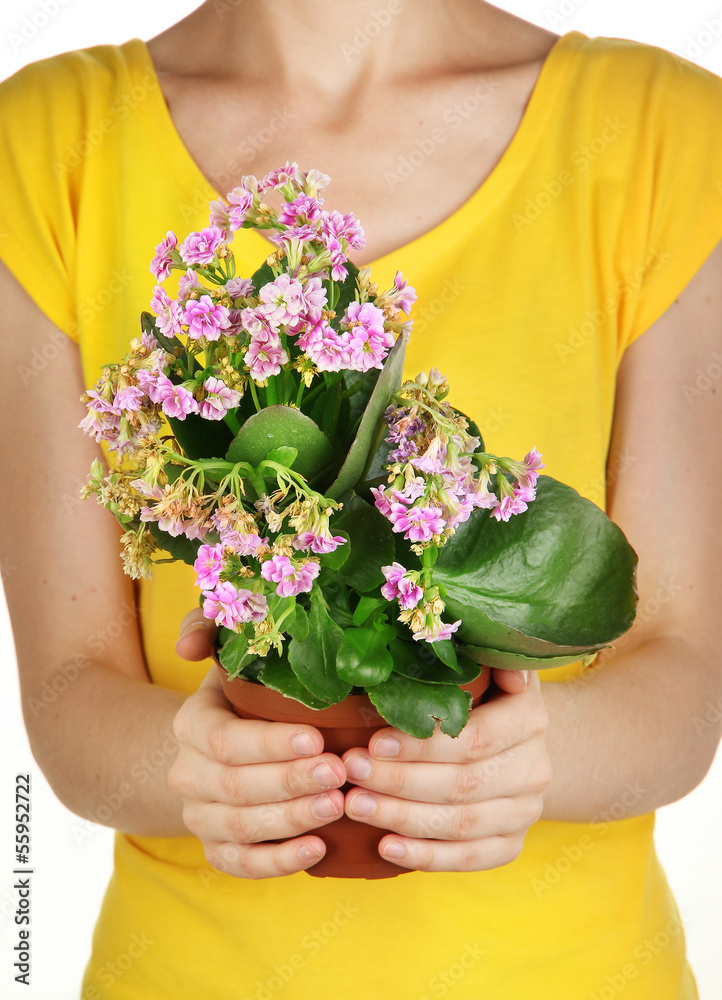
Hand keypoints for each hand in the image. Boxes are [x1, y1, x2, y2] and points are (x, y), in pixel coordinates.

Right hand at [168, 609, 346, 878]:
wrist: (221, 747)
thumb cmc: (244, 692)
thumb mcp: (230, 653)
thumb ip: (212, 628)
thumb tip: (188, 644)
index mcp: (192, 724)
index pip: (224, 740)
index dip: (269, 744)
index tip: (317, 739)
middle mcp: (188, 773)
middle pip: (235, 787)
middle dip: (290, 782)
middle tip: (340, 773)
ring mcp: (199, 815)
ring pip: (240, 828)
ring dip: (292, 819)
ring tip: (337, 805)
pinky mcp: (217, 849)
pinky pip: (242, 865)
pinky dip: (279, 863)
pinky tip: (318, 849)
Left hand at [341, 669, 551, 871]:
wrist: (518, 743)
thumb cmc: (483, 695)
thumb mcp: (485, 666)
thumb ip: (476, 656)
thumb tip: (472, 643)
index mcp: (530, 718)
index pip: (475, 738)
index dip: (423, 745)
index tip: (373, 744)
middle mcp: (536, 768)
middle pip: (463, 784)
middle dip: (399, 781)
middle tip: (349, 772)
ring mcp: (525, 811)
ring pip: (462, 825)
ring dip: (403, 818)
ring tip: (355, 806)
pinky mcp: (510, 844)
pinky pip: (469, 859)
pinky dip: (426, 858)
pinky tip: (385, 847)